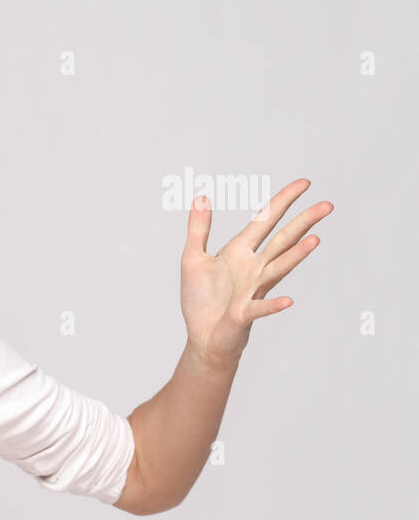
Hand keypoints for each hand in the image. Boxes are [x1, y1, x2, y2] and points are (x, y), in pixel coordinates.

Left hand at [180, 178, 332, 371]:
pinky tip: (288, 301)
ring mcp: (252, 290)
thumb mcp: (192, 258)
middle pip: (282, 240)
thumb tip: (202, 196)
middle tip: (327, 205)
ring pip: (278, 269)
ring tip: (315, 239)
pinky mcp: (244, 313)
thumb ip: (198, 228)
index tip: (305, 183)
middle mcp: (253, 268)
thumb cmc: (200, 299)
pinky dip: (273, 305)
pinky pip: (260, 308)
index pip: (265, 221)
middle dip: (303, 222)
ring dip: (296, 255)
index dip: (283, 201)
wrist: (202, 336)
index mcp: (240, 251)